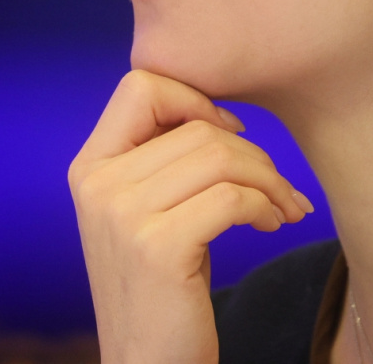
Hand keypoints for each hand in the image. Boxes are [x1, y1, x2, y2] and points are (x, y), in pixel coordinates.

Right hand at [68, 69, 312, 363]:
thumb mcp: (143, 214)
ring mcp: (122, 215)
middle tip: (279, 190)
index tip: (229, 133)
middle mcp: (97, 184)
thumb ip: (159, 160)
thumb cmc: (159, 288)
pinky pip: (233, 198)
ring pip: (220, 156)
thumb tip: (221, 113)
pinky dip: (266, 208)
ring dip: (269, 181)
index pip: (140, 85)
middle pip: (197, 127)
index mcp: (89, 167)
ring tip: (283, 209)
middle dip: (253, 154)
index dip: (194, 98)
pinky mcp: (157, 247)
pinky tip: (273, 227)